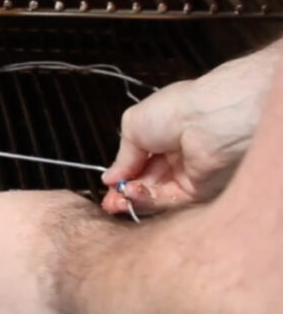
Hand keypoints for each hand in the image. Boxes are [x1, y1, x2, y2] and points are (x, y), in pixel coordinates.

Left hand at [0, 190, 103, 313]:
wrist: (80, 262)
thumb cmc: (66, 224)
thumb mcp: (49, 198)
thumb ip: (31, 212)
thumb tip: (43, 220)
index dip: (5, 226)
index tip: (22, 229)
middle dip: (4, 256)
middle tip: (33, 257)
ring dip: (13, 283)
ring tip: (44, 280)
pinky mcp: (1, 310)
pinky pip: (12, 308)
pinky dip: (27, 306)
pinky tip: (48, 299)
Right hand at [102, 43, 279, 214]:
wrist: (207, 122)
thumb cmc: (172, 112)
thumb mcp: (132, 126)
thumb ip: (122, 157)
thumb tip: (110, 177)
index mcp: (162, 135)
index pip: (139, 161)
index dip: (122, 174)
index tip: (107, 185)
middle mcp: (176, 155)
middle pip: (146, 182)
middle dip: (124, 192)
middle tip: (109, 201)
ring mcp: (187, 174)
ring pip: (154, 194)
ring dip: (133, 197)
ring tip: (117, 199)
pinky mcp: (198, 191)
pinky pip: (168, 201)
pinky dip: (148, 200)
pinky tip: (133, 193)